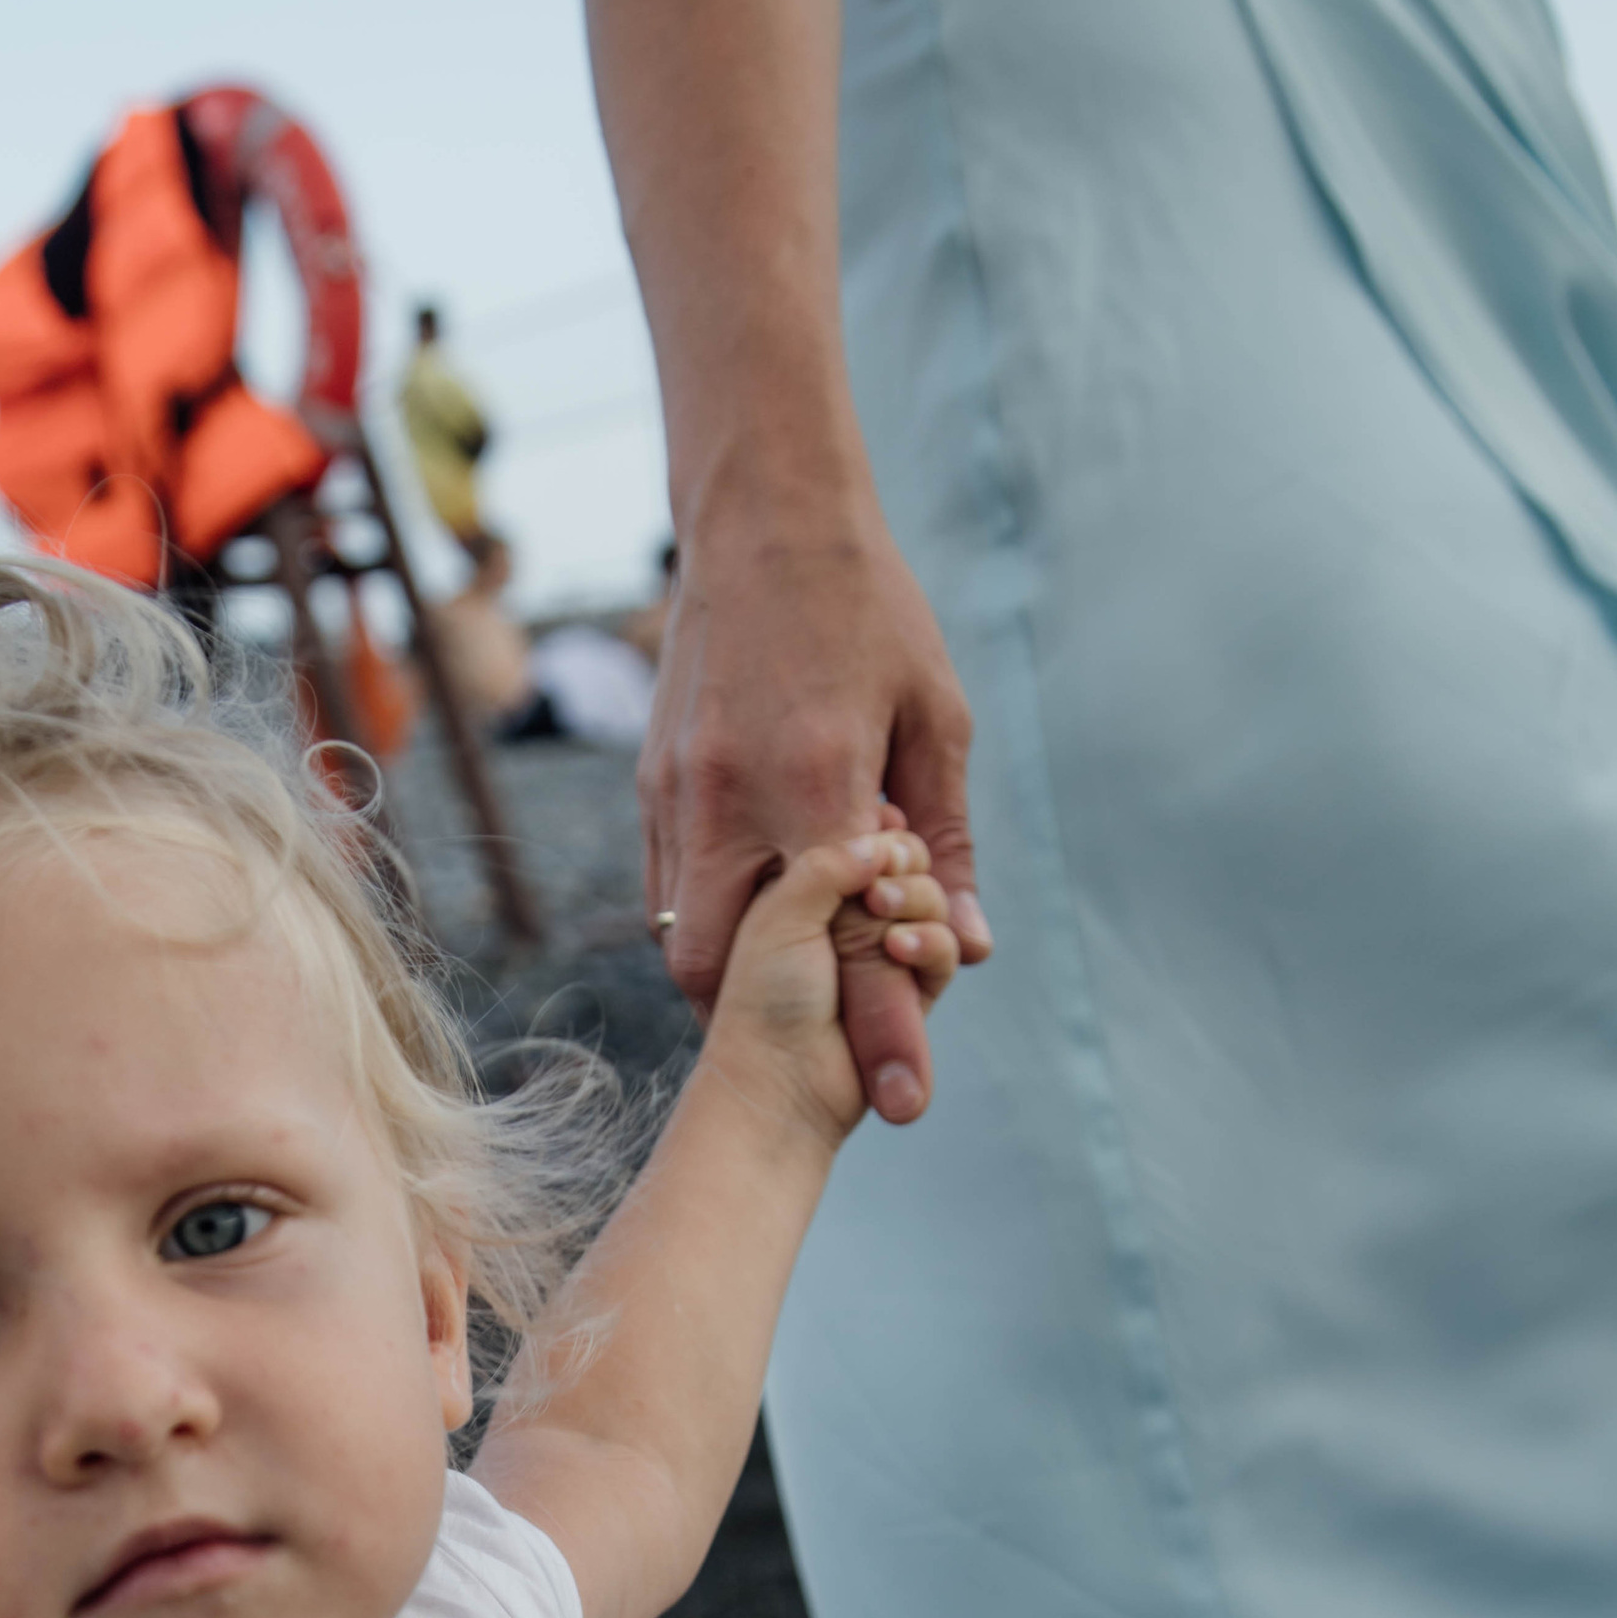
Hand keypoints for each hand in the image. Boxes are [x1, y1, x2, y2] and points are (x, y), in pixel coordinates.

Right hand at [642, 515, 987, 1122]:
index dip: (879, 1028)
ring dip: (740, 978)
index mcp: (817, 783)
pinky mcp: (649, 785)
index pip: (845, 942)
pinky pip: (668, 890)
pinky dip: (711, 922)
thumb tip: (967, 946)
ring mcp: (675, 797)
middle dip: (778, 1022)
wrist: (761, 514)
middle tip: (833, 1041)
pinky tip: (757, 914)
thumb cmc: (868, 609)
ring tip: (796, 982)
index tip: (903, 1103)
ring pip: (686, 940)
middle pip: (729, 973)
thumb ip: (944, 840)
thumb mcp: (935, 717)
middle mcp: (730, 802)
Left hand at [705, 814, 965, 1145]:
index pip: (857, 830)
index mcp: (803, 884)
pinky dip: (929, 943)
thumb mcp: (781, 911)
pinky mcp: (910, 988)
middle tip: (874, 886)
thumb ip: (830, 861)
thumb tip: (883, 837)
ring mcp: (878, 950)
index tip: (871, 830)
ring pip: (927, 899)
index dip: (873, 828)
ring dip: (914, 902)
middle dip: (897, 865)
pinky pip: (941, 949)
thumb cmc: (764, 998)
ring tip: (881, 920)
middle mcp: (843, 913)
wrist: (781, 1087)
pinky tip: (900, 950)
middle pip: (901, 860)